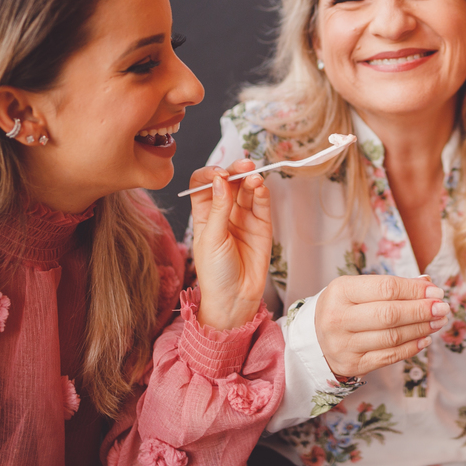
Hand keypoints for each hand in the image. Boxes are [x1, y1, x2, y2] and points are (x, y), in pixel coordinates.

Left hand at [187, 160, 271, 330]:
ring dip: (250, 180)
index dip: (209, 175)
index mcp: (204, 214)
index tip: (218, 174)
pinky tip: (261, 187)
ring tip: (254, 177)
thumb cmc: (215, 273)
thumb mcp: (211, 239)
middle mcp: (224, 212)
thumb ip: (218, 208)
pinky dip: (262, 194)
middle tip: (243, 165)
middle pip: (228, 182)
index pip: (203, 184)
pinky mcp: (262, 226)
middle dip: (235, 171)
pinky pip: (262, 205)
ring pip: (247, 191)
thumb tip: (219, 179)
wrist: (234, 299)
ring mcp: (244, 218)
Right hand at [315, 275, 450, 377]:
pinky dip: (411, 348)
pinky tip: (425, 339)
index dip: (415, 291)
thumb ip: (391, 286)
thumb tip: (428, 285)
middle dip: (422, 311)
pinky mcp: (351, 365)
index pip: (386, 288)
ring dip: (421, 329)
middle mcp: (338, 318)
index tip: (437, 292)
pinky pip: (388, 356)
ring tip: (438, 322)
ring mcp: (343, 344)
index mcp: (340, 291)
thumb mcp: (359, 289)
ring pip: (392, 337)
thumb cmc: (344, 307)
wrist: (314, 337)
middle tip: (443, 308)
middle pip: (390, 314)